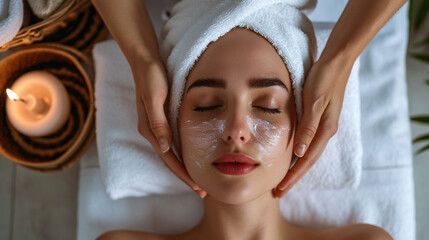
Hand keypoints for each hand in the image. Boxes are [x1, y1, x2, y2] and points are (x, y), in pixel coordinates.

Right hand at [131, 55, 206, 197]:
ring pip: (172, 153)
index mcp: (151, 129)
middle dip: (185, 176)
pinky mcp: (161, 119)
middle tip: (201, 190)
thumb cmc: (151, 77)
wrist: (144, 60)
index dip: (182, 174)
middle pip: (170, 160)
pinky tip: (191, 157)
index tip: (196, 186)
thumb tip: (165, 147)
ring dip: (184, 167)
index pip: (169, 158)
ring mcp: (156, 126)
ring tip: (198, 179)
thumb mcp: (155, 98)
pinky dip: (182, 153)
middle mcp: (152, 131)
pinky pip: (172, 142)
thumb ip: (159, 122)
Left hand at [274, 58, 352, 197]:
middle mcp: (325, 131)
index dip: (293, 176)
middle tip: (279, 191)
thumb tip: (300, 152)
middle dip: (293, 177)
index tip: (281, 189)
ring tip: (283, 179)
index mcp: (325, 130)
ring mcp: (324, 125)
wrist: (336, 62)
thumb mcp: (314, 101)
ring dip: (296, 167)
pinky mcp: (319, 118)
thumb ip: (308, 127)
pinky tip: (292, 156)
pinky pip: (308, 142)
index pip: (306, 160)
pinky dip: (299, 153)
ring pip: (308, 153)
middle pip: (307, 161)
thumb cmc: (323, 79)